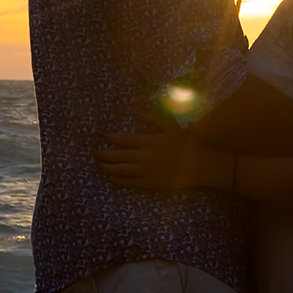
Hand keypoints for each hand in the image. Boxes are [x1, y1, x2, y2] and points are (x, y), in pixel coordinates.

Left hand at [96, 129, 220, 193]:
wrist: (198, 165)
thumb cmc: (186, 143)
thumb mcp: (171, 126)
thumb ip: (154, 117)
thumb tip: (138, 109)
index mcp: (148, 141)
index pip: (125, 139)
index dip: (113, 139)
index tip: (104, 138)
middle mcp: (144, 156)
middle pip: (118, 156)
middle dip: (104, 155)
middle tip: (94, 155)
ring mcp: (146, 171)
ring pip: (121, 170)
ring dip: (108, 168)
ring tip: (99, 167)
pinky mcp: (149, 183)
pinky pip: (130, 183)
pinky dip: (119, 181)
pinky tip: (112, 179)